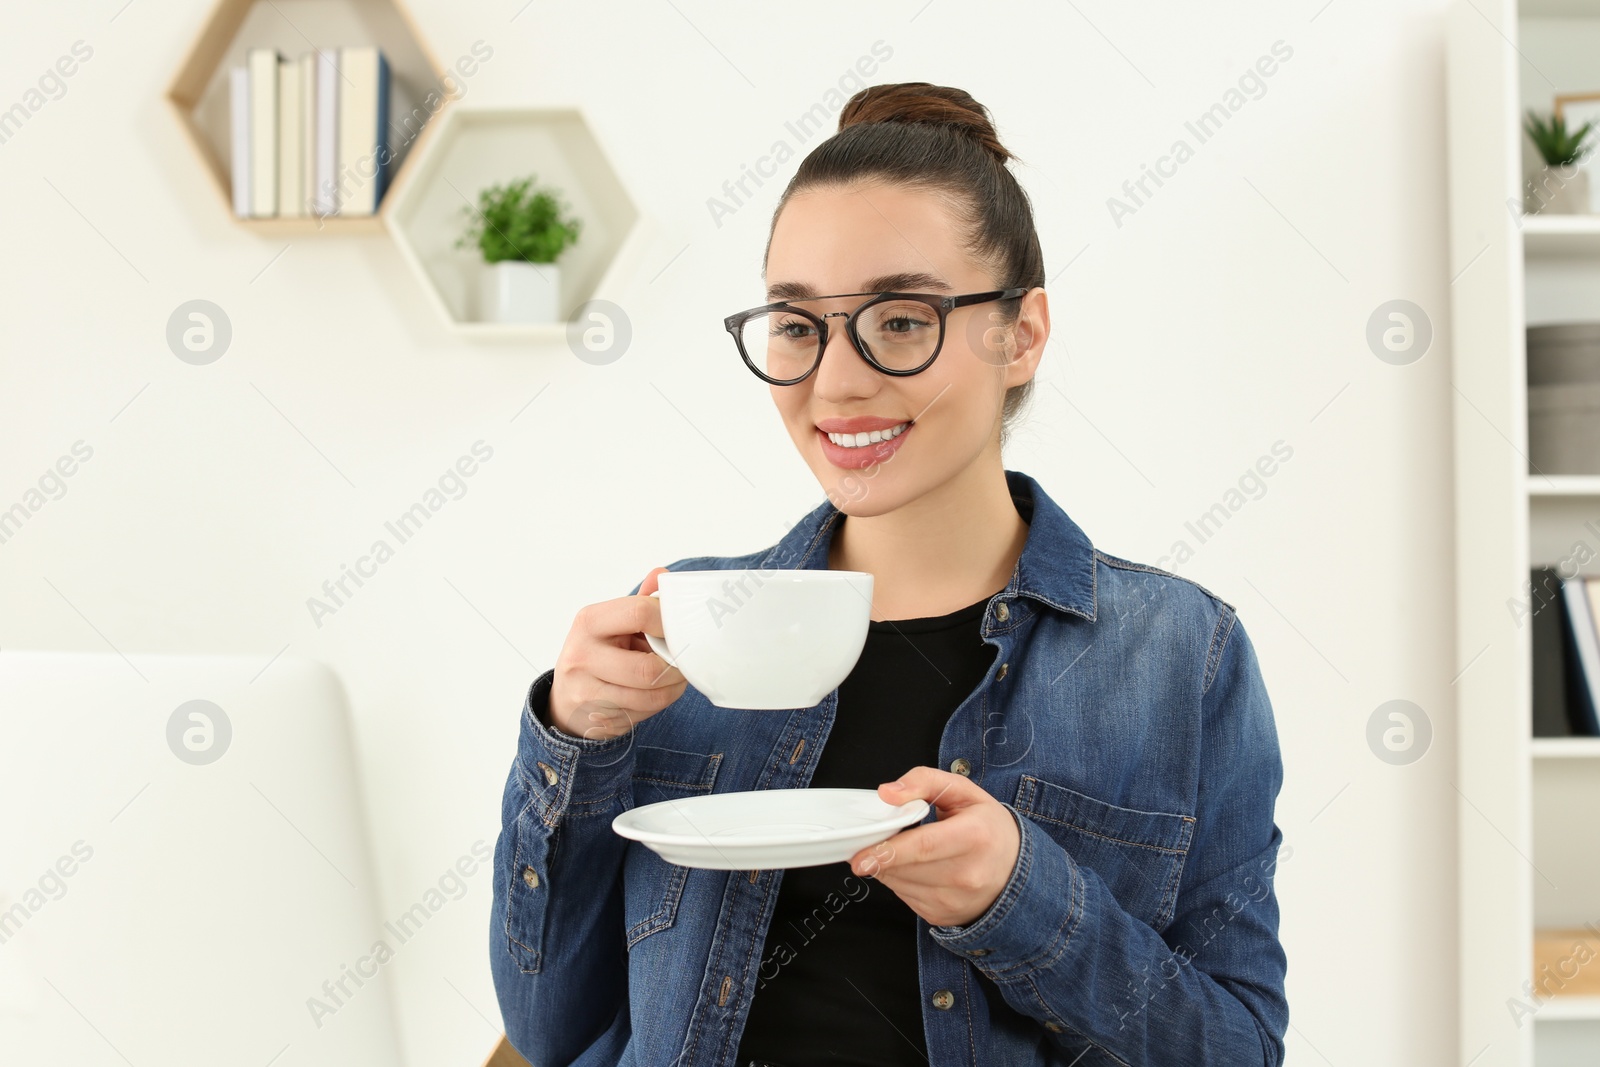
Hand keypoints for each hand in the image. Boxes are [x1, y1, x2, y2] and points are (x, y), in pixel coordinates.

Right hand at [547, 567, 687, 740]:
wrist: (567, 697)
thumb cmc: (599, 654)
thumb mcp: (613, 624)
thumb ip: (640, 603)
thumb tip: (662, 575)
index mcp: (590, 621)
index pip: (639, 613)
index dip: (670, 622)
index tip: (683, 629)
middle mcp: (582, 654)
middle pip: (647, 668)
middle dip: (676, 668)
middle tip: (686, 663)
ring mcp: (585, 689)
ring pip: (650, 695)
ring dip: (673, 688)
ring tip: (674, 678)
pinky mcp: (595, 716)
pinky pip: (643, 712)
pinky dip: (659, 703)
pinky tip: (656, 693)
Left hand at [846, 766, 1021, 928]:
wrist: (1016, 871)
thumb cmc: (987, 827)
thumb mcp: (963, 791)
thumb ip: (923, 781)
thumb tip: (888, 793)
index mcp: (975, 837)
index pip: (923, 847)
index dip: (888, 851)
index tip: (860, 856)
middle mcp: (968, 875)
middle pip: (905, 867)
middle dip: (882, 853)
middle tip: (879, 837)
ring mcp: (955, 901)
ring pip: (899, 883)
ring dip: (890, 865)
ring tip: (910, 850)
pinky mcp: (942, 916)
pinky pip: (904, 896)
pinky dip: (900, 879)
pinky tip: (918, 867)